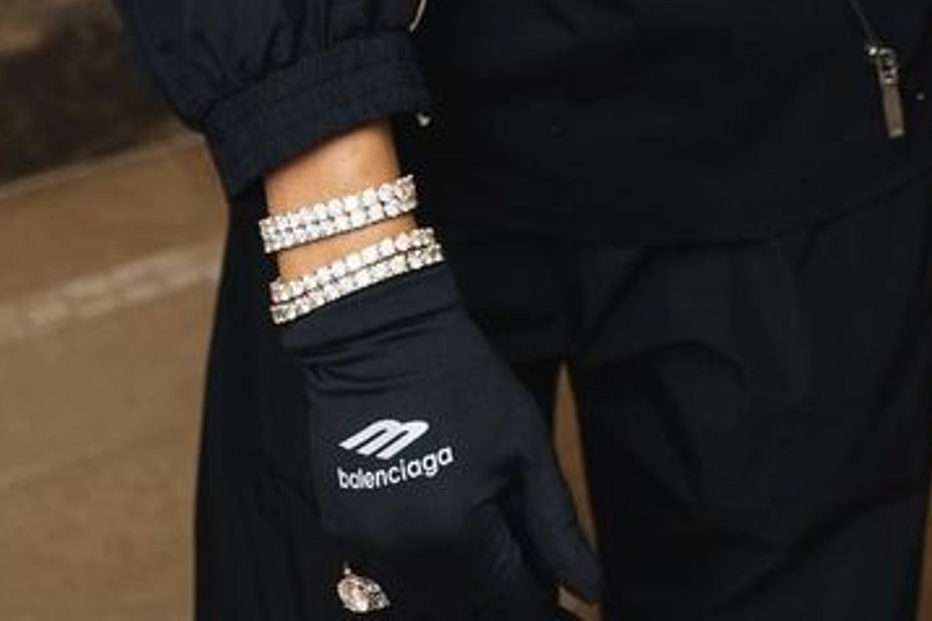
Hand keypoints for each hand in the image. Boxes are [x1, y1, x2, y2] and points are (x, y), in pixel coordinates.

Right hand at [280, 260, 600, 618]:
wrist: (379, 336)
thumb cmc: (464, 382)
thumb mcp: (525, 449)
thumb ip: (556, 528)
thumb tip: (591, 594)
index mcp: (460, 535)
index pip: (511, 603)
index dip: (544, 606)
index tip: (566, 605)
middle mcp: (407, 556)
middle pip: (468, 607)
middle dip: (502, 593)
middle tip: (527, 563)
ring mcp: (367, 546)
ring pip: (425, 598)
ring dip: (460, 584)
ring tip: (485, 538)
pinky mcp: (340, 530)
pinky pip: (387, 573)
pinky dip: (420, 563)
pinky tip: (439, 522)